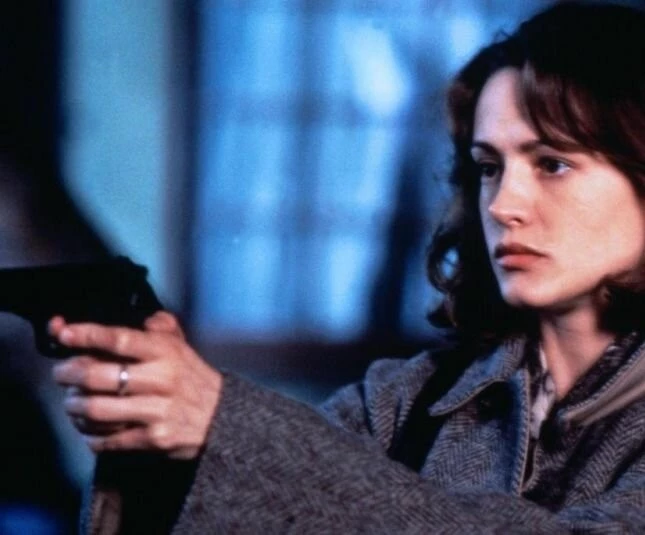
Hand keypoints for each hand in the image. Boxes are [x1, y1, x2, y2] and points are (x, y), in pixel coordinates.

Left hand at [50, 311, 221, 459]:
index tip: (64, 333)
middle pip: (97, 375)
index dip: (86, 335)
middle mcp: (160, 379)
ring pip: (96, 409)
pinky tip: (91, 429)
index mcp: (165, 352)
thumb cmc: (194, 380)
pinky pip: (109, 439)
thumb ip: (161, 326)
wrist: (221, 417)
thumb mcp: (182, 346)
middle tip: (62, 373)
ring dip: (75, 407)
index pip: (119, 339)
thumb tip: (142, 318)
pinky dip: (92, 435)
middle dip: (68, 374)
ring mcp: (156, 411)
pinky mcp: (154, 438)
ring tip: (73, 402)